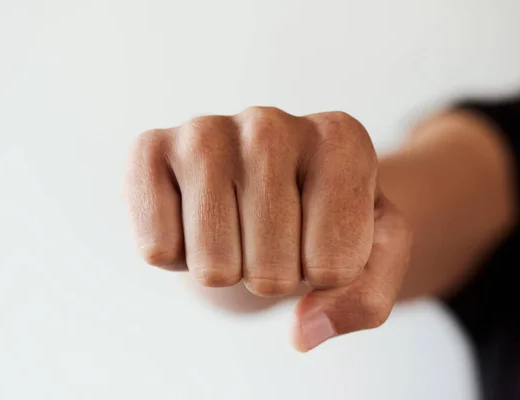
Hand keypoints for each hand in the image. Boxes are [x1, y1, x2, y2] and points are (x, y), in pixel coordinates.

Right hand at [124, 107, 411, 350]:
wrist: (260, 191)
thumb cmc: (318, 220)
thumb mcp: (371, 258)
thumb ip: (365, 300)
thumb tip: (303, 333)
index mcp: (340, 140)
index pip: (335, 267)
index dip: (327, 274)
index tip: (320, 237)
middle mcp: (271, 124)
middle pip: (271, 273)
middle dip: (272, 276)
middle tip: (271, 237)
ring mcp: (205, 132)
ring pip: (214, 268)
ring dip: (226, 269)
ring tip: (235, 227)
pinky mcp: (149, 149)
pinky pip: (157, 250)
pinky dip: (177, 256)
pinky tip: (194, 217)